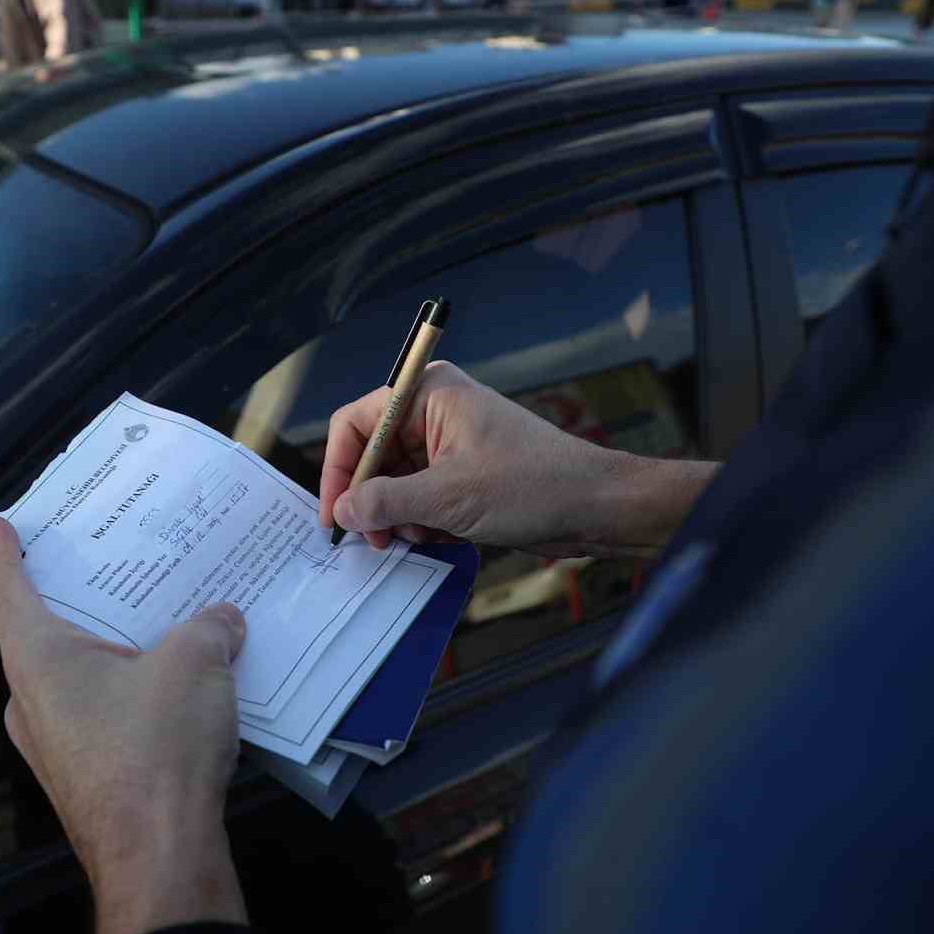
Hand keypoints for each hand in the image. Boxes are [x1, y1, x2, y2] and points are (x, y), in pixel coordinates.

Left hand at [0, 516, 248, 933]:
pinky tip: (176, 694)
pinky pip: (100, 720)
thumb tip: (222, 621)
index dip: (3, 552)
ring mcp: (53, 747)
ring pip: (77, 682)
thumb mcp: (194, 662)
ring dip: (113, 655)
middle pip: (44, 635)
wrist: (160, 855)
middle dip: (79, 603)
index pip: (7, 590)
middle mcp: (32, 701)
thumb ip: (208, 628)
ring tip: (161, 630)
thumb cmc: (157, 748)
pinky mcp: (83, 780)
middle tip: (110, 570)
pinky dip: (128, 697)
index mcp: (38, 658)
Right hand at [319, 361, 714, 558]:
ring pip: (395, 482)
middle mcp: (435, 411)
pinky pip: (420, 497)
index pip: (357, 423)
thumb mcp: (450, 497)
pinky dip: (421, 521)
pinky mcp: (463, 474)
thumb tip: (344, 510)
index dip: (339, 469)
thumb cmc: (534, 485)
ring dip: (399, 516)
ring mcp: (450, 444)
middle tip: (376, 540)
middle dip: (372, 499)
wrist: (597, 507)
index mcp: (429, 393)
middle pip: (373, 455)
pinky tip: (442, 537)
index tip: (336, 515)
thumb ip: (387, 502)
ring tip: (420, 537)